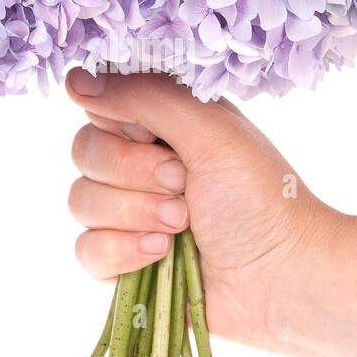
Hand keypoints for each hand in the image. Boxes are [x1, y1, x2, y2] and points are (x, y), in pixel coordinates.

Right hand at [66, 70, 337, 350]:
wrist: (281, 276)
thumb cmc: (260, 197)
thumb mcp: (211, 130)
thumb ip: (145, 96)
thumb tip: (75, 79)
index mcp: (162, 125)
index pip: (100, 105)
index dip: (120, 122)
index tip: (156, 136)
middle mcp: (140, 165)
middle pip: (84, 152)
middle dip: (133, 172)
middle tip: (183, 184)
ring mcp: (128, 215)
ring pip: (81, 201)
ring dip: (135, 213)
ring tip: (182, 225)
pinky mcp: (122, 262)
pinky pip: (85, 249)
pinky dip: (123, 251)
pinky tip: (162, 254)